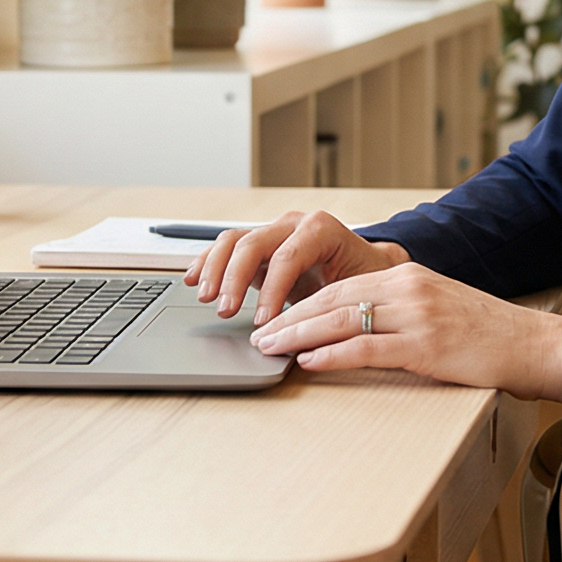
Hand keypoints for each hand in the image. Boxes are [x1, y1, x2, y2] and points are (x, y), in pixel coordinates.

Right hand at [185, 210, 408, 321]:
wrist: (368, 266)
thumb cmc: (366, 280)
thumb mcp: (358, 291)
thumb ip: (335, 306)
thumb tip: (313, 336)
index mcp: (322, 230)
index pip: (288, 256)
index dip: (272, 290)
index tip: (263, 321)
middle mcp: (294, 225)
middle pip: (254, 244)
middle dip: (235, 278)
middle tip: (225, 310)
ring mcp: (274, 232)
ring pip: (234, 240)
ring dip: (215, 269)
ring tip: (206, 298)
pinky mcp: (259, 247)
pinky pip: (227, 247)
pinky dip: (208, 261)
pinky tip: (193, 280)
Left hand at [248, 260, 561, 405]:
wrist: (533, 344)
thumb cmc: (487, 333)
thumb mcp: (438, 306)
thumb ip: (399, 308)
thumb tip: (356, 324)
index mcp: (407, 276)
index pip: (340, 285)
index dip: (301, 302)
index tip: (274, 317)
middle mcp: (408, 288)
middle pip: (332, 299)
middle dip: (289, 317)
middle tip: (258, 334)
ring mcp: (417, 315)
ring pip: (342, 321)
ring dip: (299, 335)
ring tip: (270, 348)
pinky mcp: (426, 345)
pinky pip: (367, 348)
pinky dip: (332, 355)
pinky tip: (309, 361)